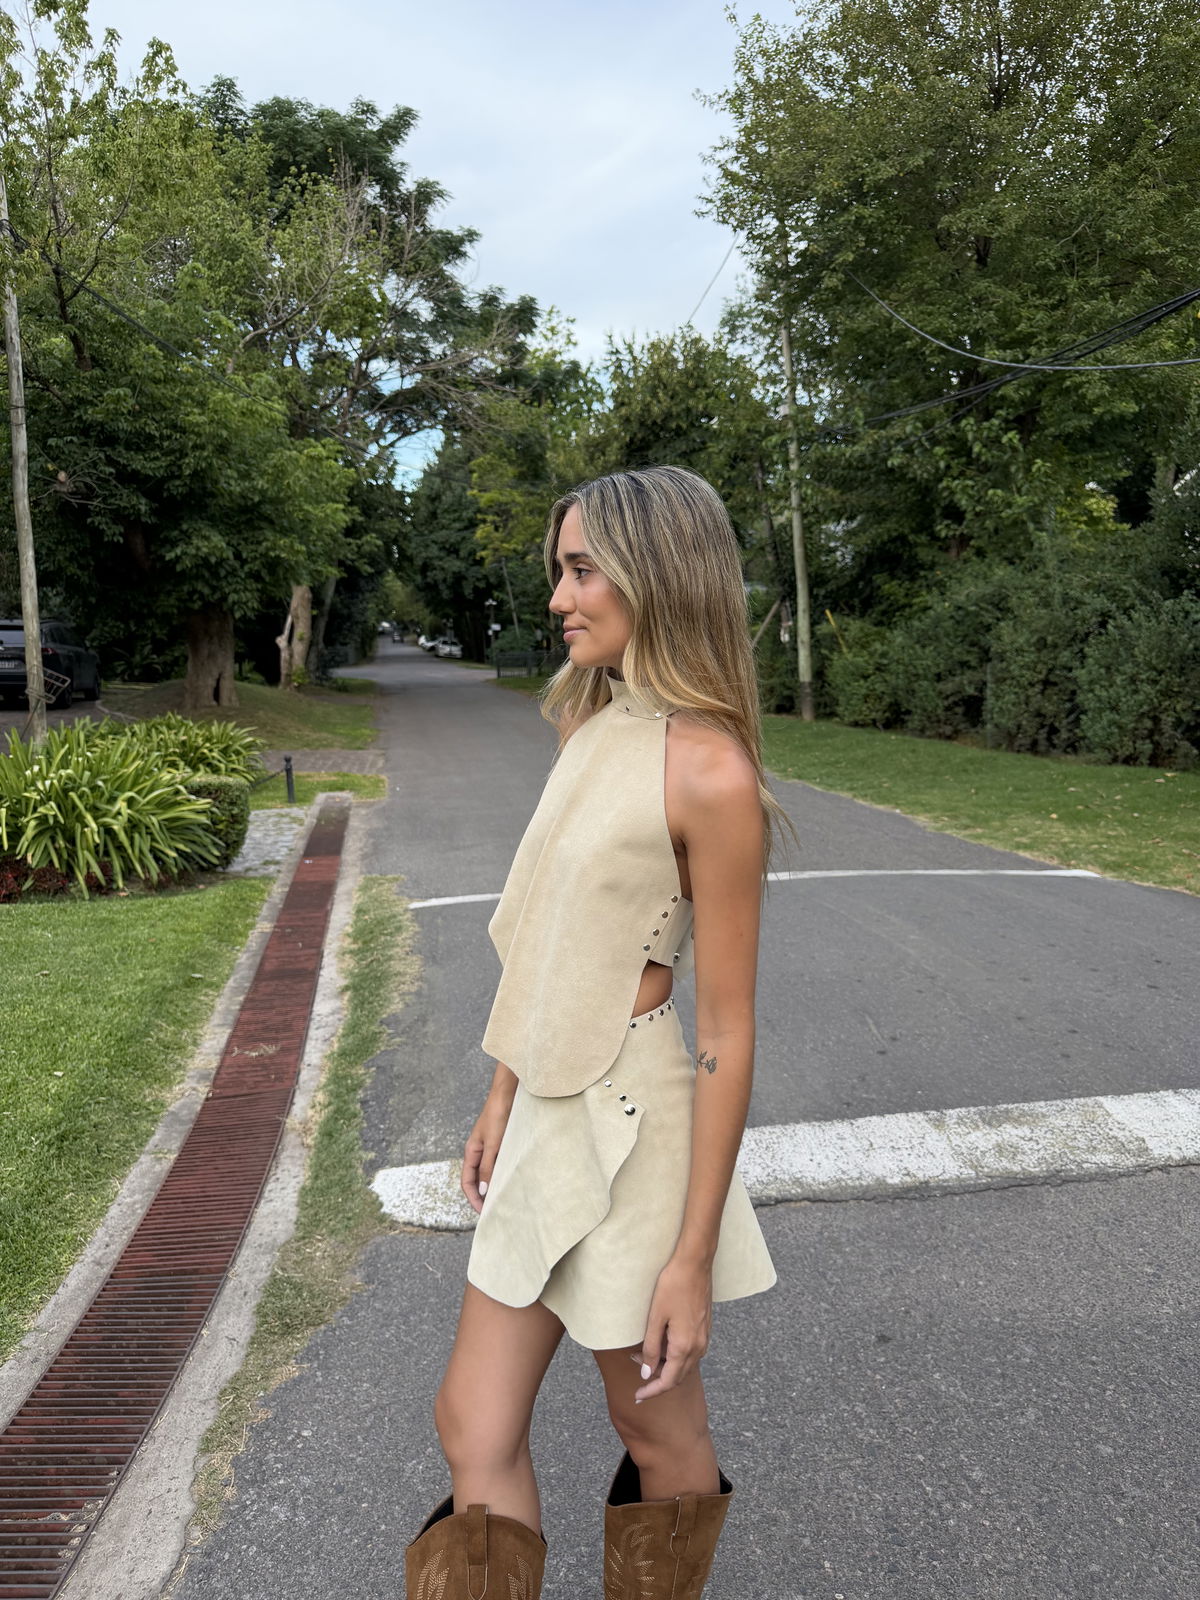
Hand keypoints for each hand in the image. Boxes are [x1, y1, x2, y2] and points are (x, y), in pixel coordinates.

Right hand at [461, 1079, 514, 1213]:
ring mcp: (490, 1148)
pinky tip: (512, 1181)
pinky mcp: (502, 1144)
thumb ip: (487, 1166)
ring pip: (488, 1173)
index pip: (467, 1182)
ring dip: (493, 1186)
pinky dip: (502, 1175)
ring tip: (503, 1200)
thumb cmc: (498, 1115)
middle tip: (493, 1211)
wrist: (508, 1094)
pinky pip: (499, 1164)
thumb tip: (483, 1190)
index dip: (472, 1198)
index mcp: (471, 1152)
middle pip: (476, 1180)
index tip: (483, 1212)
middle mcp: (479, 1152)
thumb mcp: (492, 1144)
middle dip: (481, 1196)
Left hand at [634, 1255, 713, 1401]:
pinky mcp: (705, 1329)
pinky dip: (675, 1356)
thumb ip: (652, 1348)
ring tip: (644, 1355)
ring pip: (685, 1365)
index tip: (638, 1397)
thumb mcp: (655, 1317)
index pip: (668, 1381)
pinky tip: (662, 1343)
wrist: (695, 1264)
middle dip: (657, 1379)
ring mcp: (704, 1338)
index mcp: (684, 1347)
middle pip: (678, 1376)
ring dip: (666, 1366)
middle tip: (637, 1373)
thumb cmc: (672, 1286)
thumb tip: (647, 1373)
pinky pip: (690, 1352)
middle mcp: (698, 1347)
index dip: (652, 1391)